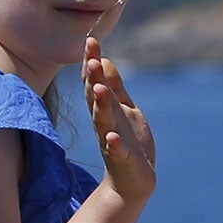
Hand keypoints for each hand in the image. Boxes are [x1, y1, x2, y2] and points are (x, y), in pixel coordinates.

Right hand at [85, 37, 154, 205]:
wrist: (131, 182)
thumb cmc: (128, 142)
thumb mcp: (125, 109)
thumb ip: (116, 87)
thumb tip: (104, 60)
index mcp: (106, 108)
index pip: (95, 82)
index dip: (92, 62)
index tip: (91, 40)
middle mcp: (104, 122)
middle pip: (95, 98)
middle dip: (92, 80)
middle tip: (91, 60)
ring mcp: (111, 141)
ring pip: (102, 121)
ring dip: (100, 105)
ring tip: (99, 89)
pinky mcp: (122, 160)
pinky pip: (116, 151)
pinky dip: (114, 144)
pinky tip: (113, 137)